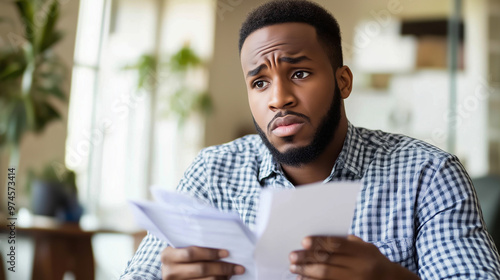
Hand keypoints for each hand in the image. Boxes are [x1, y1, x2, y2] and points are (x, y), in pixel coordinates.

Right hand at [161, 246, 244, 279]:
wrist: (172, 273)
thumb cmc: (180, 256)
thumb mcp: (181, 249)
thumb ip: (195, 244)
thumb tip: (223, 241)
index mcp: (168, 255)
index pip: (191, 253)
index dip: (210, 253)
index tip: (227, 252)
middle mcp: (169, 272)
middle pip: (201, 269)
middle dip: (222, 267)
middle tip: (238, 266)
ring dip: (223, 277)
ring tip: (234, 272)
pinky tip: (226, 278)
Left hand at [289, 235, 419, 279]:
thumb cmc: (373, 261)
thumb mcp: (366, 247)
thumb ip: (347, 242)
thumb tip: (320, 239)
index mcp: (363, 252)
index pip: (337, 245)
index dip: (319, 242)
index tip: (304, 241)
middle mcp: (359, 267)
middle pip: (328, 261)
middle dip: (307, 258)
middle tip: (292, 256)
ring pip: (326, 276)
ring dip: (306, 272)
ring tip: (294, 268)